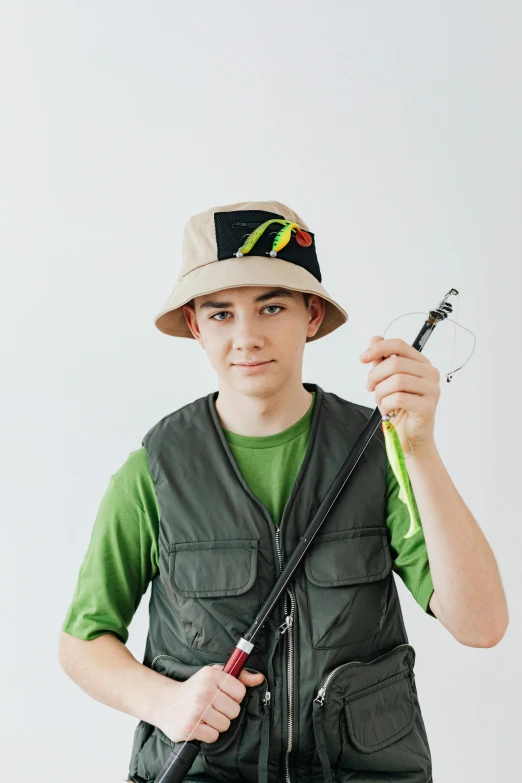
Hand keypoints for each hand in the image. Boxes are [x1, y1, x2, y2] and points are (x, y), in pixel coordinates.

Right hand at [155, 663, 264, 744]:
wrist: (165, 702)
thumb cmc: (194, 688)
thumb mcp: (214, 675)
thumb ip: (239, 677)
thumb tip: (260, 678)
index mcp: (211, 675)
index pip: (240, 692)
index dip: (234, 697)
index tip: (224, 696)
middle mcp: (204, 691)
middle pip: (235, 711)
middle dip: (226, 712)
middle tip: (214, 707)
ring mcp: (196, 710)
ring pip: (225, 725)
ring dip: (217, 724)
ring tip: (206, 716)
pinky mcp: (190, 728)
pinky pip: (213, 736)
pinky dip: (208, 734)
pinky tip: (200, 724)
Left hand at [360, 336, 439, 452]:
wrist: (411, 437)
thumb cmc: (401, 409)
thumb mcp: (388, 381)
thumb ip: (382, 361)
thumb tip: (375, 339)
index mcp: (422, 363)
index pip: (399, 345)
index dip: (378, 348)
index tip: (362, 358)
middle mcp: (430, 373)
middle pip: (395, 363)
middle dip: (375, 376)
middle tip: (370, 388)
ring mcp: (432, 390)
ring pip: (396, 381)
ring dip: (381, 393)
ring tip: (381, 402)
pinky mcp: (428, 407)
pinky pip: (399, 398)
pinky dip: (386, 405)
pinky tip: (388, 410)